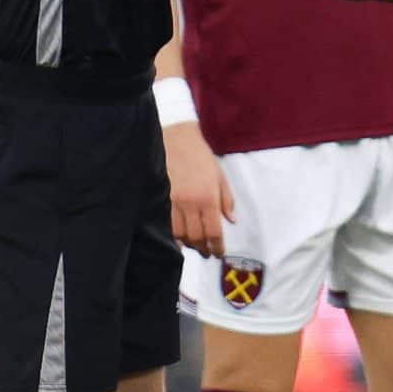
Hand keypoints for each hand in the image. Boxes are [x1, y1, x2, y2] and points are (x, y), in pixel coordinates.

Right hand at [164, 120, 234, 257]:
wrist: (176, 138)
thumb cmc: (200, 156)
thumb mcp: (219, 175)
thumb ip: (226, 199)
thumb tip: (231, 220)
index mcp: (208, 197)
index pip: (214, 232)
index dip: (217, 247)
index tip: (219, 253)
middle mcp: (191, 203)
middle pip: (197, 237)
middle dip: (203, 248)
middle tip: (207, 251)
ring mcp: (173, 202)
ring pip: (180, 235)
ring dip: (188, 244)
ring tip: (194, 245)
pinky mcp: (160, 199)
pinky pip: (166, 225)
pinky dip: (173, 235)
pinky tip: (178, 237)